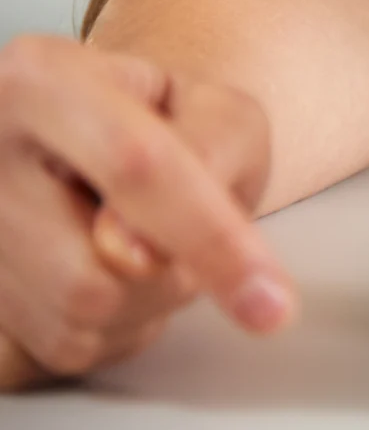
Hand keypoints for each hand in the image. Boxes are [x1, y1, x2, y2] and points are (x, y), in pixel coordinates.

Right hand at [0, 35, 294, 388]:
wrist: (100, 140)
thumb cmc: (164, 121)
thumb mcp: (218, 109)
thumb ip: (207, 156)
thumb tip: (137, 254)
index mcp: (38, 80)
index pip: (135, 165)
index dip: (207, 236)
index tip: (268, 299)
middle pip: (96, 271)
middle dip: (176, 271)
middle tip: (185, 227)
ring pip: (76, 319)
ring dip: (146, 302)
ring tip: (144, 244)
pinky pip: (58, 349)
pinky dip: (111, 327)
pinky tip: (111, 274)